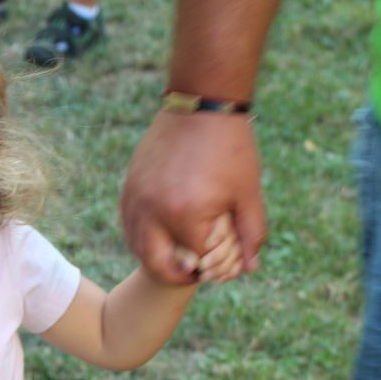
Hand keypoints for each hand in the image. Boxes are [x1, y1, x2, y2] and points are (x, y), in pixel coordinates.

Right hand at [121, 111, 266, 283]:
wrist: (201, 104)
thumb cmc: (231, 148)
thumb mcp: (248, 193)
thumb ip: (251, 233)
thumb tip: (250, 268)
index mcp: (185, 214)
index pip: (195, 261)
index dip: (210, 269)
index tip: (220, 268)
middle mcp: (153, 210)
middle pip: (156, 264)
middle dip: (177, 275)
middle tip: (194, 273)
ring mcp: (136, 198)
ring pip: (137, 247)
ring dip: (156, 259)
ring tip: (178, 257)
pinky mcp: (129, 186)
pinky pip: (129, 225)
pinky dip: (143, 238)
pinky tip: (162, 236)